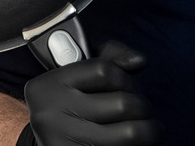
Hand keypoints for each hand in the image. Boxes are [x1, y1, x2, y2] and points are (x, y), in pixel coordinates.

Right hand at [23, 40, 163, 145]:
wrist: (45, 143)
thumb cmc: (69, 104)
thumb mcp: (78, 75)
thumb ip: (108, 57)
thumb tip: (139, 61)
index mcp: (49, 86)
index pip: (104, 71)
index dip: (126, 78)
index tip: (129, 86)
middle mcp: (51, 115)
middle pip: (123, 103)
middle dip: (143, 106)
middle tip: (142, 111)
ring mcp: (64, 142)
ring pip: (131, 133)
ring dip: (149, 131)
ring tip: (149, 130)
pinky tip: (136, 144)